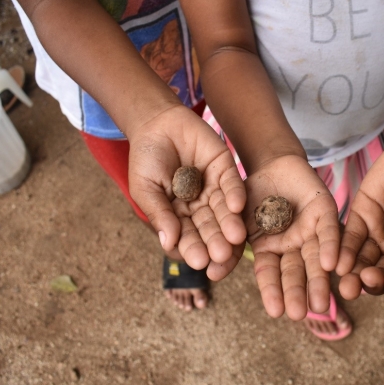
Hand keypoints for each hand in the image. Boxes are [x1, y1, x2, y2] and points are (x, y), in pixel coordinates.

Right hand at [128, 105, 246, 277]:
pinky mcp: (226, 169)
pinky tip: (237, 206)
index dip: (193, 249)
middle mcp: (200, 207)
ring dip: (230, 224)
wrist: (156, 122)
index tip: (199, 262)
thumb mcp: (146, 188)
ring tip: (235, 237)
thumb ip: (159, 214)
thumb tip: (169, 244)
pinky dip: (236, 195)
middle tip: (222, 256)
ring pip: (225, 211)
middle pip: (210, 228)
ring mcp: (214, 189)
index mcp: (179, 217)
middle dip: (216, 242)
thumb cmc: (146, 159)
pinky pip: (233, 184)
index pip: (188, 238)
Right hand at [243, 155, 339, 319]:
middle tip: (299, 315)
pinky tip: (333, 265)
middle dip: (297, 293)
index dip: (273, 292)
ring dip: (319, 281)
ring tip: (322, 305)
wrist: (271, 163)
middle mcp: (293, 246)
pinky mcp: (326, 214)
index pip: (271, 275)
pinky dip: (332, 248)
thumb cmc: (250, 194)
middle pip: (296, 272)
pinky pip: (330, 232)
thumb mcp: (235, 219)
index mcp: (270, 251)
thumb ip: (229, 244)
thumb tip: (211, 274)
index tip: (276, 313)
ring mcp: (311, 231)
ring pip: (317, 260)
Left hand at [336, 129, 383, 298]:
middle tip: (365, 282)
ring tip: (347, 281)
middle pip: (379, 275)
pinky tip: (338, 262)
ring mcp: (376, 234)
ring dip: (353, 273)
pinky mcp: (360, 215)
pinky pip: (349, 237)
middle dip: (371, 282)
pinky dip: (343, 250)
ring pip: (361, 260)